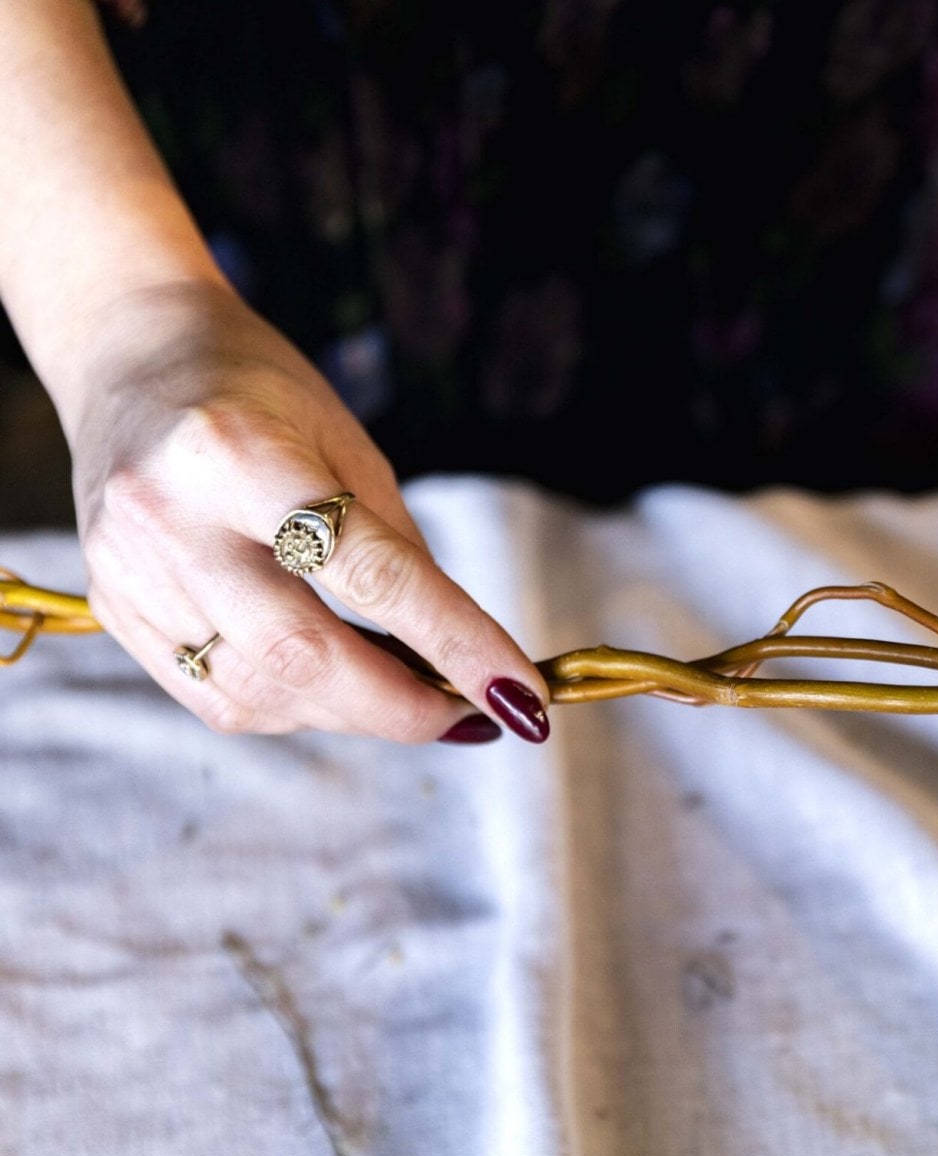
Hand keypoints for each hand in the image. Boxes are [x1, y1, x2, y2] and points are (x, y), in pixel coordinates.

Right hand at [64, 280, 549, 743]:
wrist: (132, 357)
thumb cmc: (261, 394)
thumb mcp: (348, 446)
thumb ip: (399, 552)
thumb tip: (464, 658)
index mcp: (239, 456)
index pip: (371, 573)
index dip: (455, 642)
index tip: (521, 695)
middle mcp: (170, 520)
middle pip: (302, 654)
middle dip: (402, 706)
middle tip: (471, 712)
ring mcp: (131, 572)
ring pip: (258, 693)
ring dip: (354, 714)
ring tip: (410, 696)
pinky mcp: (114, 609)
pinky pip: (217, 697)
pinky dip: (294, 708)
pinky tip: (337, 688)